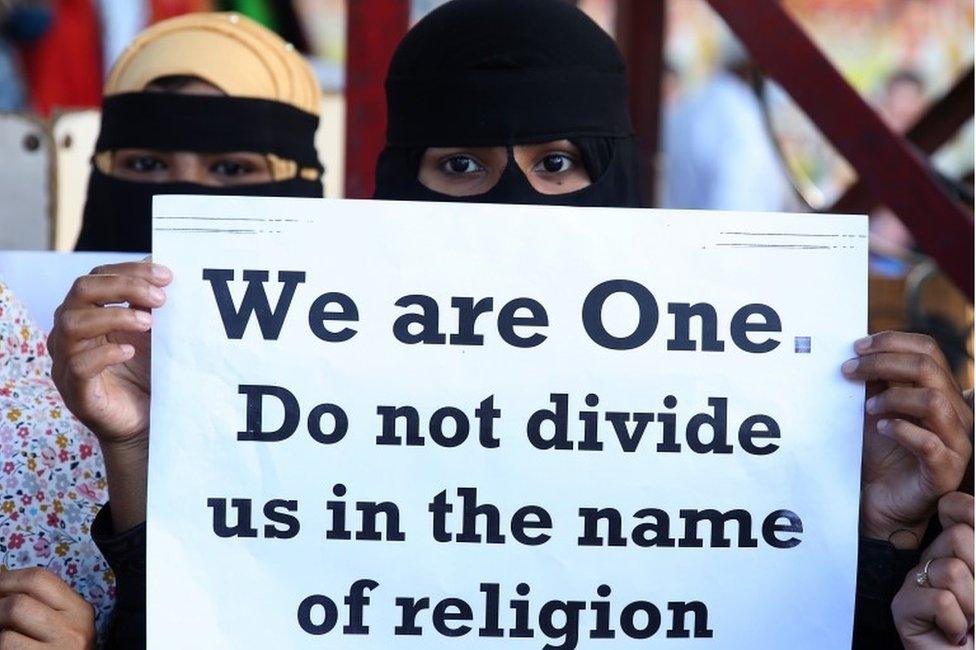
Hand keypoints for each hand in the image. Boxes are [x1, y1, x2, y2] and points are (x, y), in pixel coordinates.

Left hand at [0, 568, 94, 648]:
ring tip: (2, 634)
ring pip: (8, 631)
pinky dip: (2, 646)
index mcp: (80, 609)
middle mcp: (74, 626)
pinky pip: (8, 647)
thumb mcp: (66, 626)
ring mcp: (60, 648)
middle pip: (18, 603)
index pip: (40, 579)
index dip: (8, 578)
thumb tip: (4, 585)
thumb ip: (44, 605)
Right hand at [48, 261, 169, 448]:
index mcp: (87, 312)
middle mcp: (70, 332)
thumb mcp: (152, 332)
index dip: (130, 271)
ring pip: (72, 323)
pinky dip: (104, 354)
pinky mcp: (75, 391)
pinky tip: (129, 351)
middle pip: (81, 290)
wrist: (145, 422)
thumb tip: (163, 266)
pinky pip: (78, 366)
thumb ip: (151, 302)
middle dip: (123, 286)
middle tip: (161, 298)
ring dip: (114, 316)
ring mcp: (67, 361)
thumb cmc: (145, 372)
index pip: (97, 277)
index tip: (167, 275)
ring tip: (148, 322)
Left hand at [842, 331, 972, 546]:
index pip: (928, 350)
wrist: (880, 501)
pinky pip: (930, 443)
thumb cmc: (880, 453)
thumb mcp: (874, 409)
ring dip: (893, 397)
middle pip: (928, 368)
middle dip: (883, 363)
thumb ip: (875, 381)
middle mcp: (956, 413)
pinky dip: (901, 429)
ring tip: (867, 407)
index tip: (856, 347)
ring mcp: (956, 442)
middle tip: (848, 370)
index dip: (893, 342)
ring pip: (934, 400)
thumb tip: (860, 350)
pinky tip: (880, 428)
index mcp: (941, 392)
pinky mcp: (946, 471)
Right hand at [892, 492, 973, 647]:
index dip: (970, 512)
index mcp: (959, 549)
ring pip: (949, 569)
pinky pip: (939, 599)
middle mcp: (933, 560)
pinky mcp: (902, 607)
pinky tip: (955, 633)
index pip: (955, 505)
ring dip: (973, 605)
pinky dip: (958, 623)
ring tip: (972, 623)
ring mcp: (915, 582)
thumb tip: (970, 506)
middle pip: (957, 536)